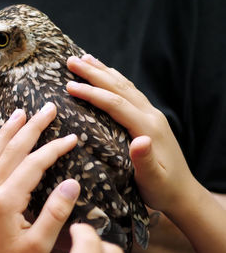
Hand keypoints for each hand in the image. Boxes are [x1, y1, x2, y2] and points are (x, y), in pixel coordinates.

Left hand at [0, 103, 123, 252]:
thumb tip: (71, 182)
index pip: (34, 164)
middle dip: (31, 127)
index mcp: (6, 201)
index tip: (72, 137)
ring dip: (5, 132)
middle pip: (12, 150)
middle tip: (46, 108)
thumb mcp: (39, 246)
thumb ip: (55, 213)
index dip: (54, 148)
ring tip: (18, 113)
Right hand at [66, 55, 225, 252]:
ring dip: (103, 71)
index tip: (69, 85)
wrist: (183, 193)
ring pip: (124, 86)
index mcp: (148, 128)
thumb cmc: (163, 189)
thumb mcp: (153, 179)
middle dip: (94, 73)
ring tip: (84, 59)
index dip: (92, 93)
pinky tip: (108, 74)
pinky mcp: (150, 118)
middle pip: (119, 87)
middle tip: (71, 61)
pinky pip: (129, 92)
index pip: (115, 104)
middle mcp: (150, 116)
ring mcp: (151, 115)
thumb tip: (140, 140)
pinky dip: (115, 79)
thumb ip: (145, 160)